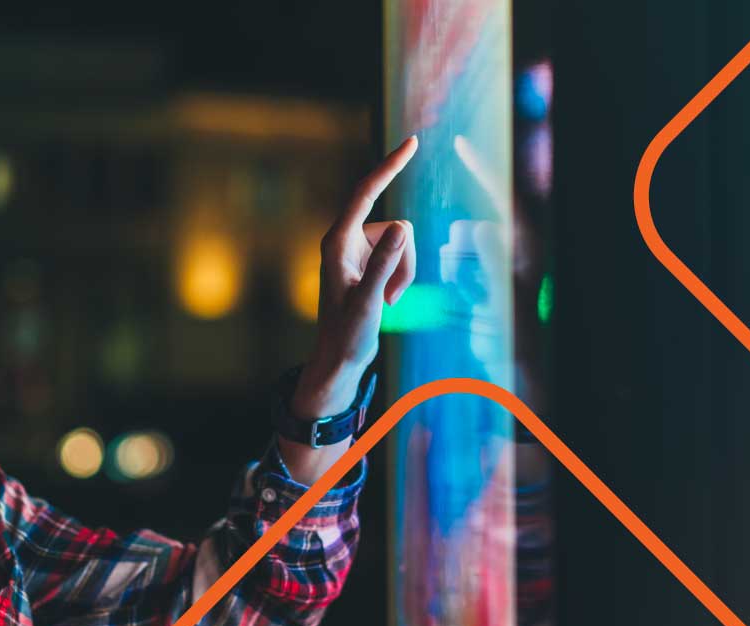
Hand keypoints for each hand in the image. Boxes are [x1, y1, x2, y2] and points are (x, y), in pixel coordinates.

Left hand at [308, 135, 418, 380]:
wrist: (340, 358)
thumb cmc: (347, 334)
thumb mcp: (369, 301)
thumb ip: (385, 264)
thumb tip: (402, 227)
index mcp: (337, 242)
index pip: (366, 192)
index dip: (389, 166)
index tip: (412, 143)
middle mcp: (346, 240)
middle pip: (395, 227)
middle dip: (405, 258)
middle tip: (391, 297)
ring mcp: (358, 251)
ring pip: (402, 243)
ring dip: (404, 272)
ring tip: (387, 302)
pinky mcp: (369, 262)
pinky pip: (400, 256)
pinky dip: (402, 277)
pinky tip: (387, 302)